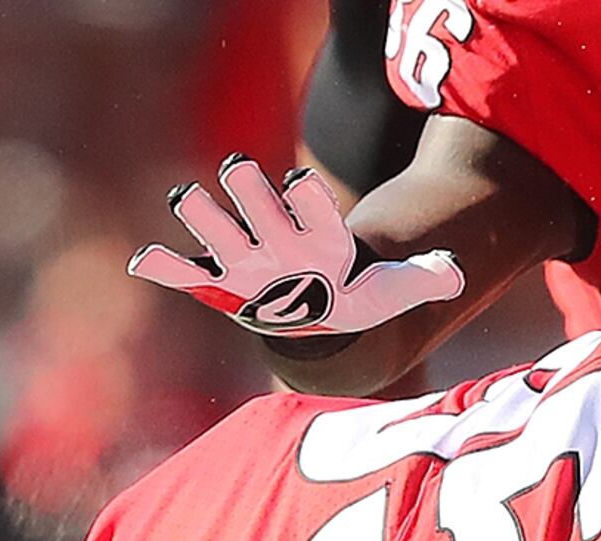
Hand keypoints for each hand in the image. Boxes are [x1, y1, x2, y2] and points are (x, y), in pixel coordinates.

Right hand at [128, 158, 463, 338]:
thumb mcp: (391, 291)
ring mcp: (244, 255)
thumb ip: (423, 279)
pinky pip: (186, 274)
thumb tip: (456, 274)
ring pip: (217, 226)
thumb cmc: (353, 292)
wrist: (320, 310)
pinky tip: (144, 262)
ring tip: (187, 198)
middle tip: (241, 169)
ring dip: (202, 213)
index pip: (312, 204)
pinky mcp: (219, 282)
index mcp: (317, 232)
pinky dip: (165, 268)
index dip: (308, 196)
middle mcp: (275, 234)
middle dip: (248, 186)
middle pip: (257, 199)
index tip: (301, 185)